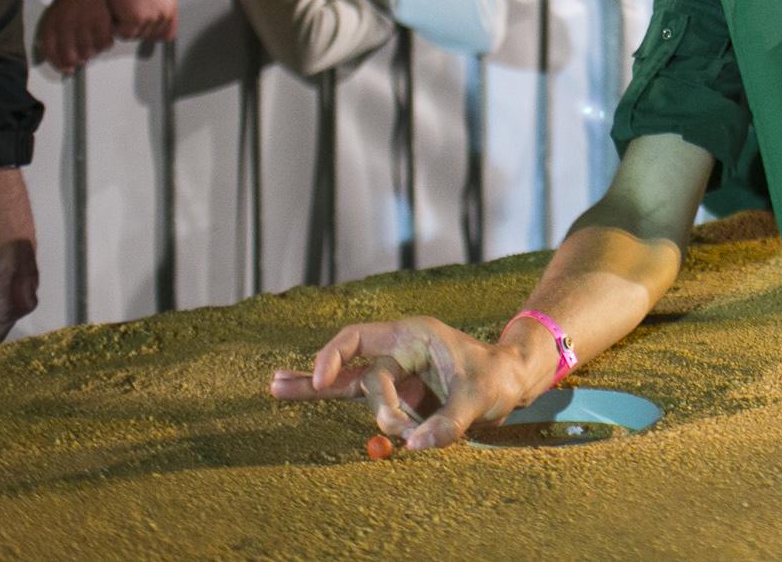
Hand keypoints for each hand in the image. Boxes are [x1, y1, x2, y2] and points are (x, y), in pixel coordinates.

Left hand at [34, 0, 115, 72]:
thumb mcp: (59, 13)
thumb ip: (58, 36)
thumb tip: (65, 62)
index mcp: (52, 22)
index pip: (52, 52)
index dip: (59, 64)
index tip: (67, 68)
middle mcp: (66, 25)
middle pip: (72, 57)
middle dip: (79, 59)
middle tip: (84, 54)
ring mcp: (84, 24)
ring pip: (89, 53)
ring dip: (93, 51)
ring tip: (94, 40)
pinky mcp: (101, 22)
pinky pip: (105, 44)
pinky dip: (106, 43)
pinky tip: (105, 34)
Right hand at [99, 0, 177, 40]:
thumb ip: (159, 4)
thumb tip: (161, 25)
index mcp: (171, 4)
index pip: (168, 34)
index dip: (153, 34)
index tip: (141, 30)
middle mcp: (165, 12)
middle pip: (149, 36)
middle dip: (135, 29)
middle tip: (124, 13)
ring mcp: (152, 16)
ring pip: (136, 36)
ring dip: (124, 27)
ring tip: (119, 9)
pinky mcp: (137, 19)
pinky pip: (125, 34)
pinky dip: (116, 27)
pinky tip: (113, 12)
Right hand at [269, 316, 533, 450]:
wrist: (508, 383)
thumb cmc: (496, 379)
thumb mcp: (480, 397)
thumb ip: (449, 422)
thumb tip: (414, 446)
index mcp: (413, 336)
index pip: (359, 338)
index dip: (334, 356)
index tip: (322, 382)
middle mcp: (397, 350)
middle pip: (360, 374)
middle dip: (377, 406)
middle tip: (397, 430)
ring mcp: (394, 373)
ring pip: (349, 383)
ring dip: (318, 389)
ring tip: (273, 387)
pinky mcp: (395, 394)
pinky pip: (357, 397)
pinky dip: (328, 394)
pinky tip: (288, 389)